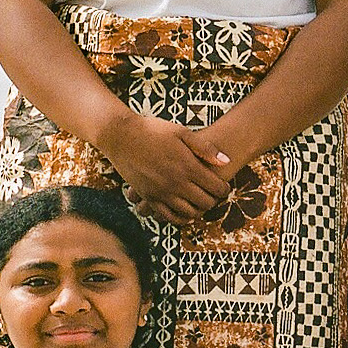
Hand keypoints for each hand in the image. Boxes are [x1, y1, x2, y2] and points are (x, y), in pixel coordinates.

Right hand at [98, 111, 232, 224]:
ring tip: (200, 202)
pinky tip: (184, 212)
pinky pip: (168, 217)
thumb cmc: (153, 130)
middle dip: (214, 200)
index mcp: (188, 166)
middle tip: (214, 195)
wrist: (121, 135)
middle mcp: (176, 183)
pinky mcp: (149, 198)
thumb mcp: (182, 132)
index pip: (216, 188)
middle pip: (206, 203)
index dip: (224, 189)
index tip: (224, 186)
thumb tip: (226, 161)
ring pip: (189, 213)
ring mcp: (162, 192)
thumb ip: (205, 148)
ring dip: (198, 210)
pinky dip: (180, 218)